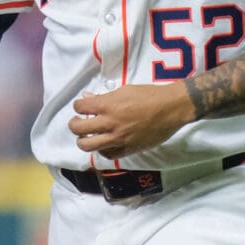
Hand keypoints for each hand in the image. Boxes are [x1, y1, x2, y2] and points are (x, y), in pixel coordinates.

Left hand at [68, 82, 194, 158]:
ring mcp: (117, 138)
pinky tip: (105, 144)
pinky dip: (102, 149)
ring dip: (83, 140)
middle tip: (77, 122)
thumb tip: (88, 98)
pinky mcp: (127, 149)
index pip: (80, 107)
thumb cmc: (150, 95)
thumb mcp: (125, 90)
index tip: (81, 106)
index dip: (78, 106)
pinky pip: (107, 154)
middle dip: (74, 125)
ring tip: (86, 136)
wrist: (170, 108)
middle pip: (78, 129)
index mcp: (108, 105)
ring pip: (88, 145)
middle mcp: (109, 123)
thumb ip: (105, 97)